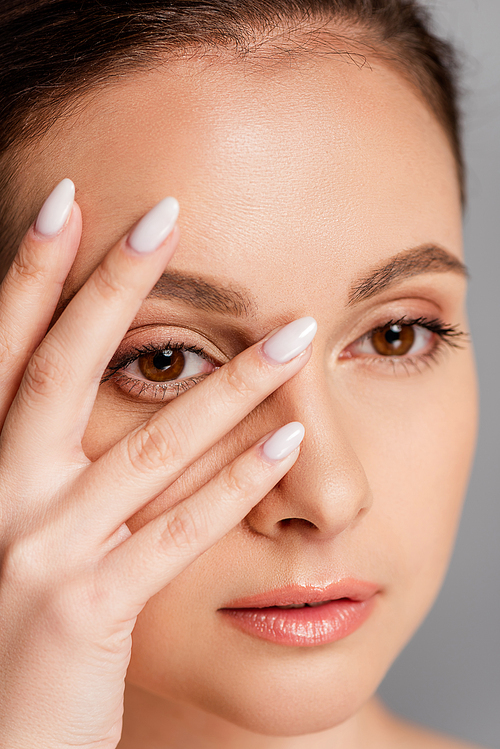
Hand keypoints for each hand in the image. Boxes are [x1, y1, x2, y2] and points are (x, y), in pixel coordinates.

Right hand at [0, 179, 315, 748]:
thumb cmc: (6, 619)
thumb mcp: (15, 525)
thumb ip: (43, 458)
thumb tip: (101, 387)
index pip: (6, 352)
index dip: (31, 275)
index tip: (68, 205)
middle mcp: (0, 498)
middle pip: (63, 373)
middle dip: (113, 289)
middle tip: (165, 216)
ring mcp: (39, 553)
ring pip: (147, 448)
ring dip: (228, 386)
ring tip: (291, 334)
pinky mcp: (86, 611)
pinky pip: (175, 533)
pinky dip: (238, 484)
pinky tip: (293, 441)